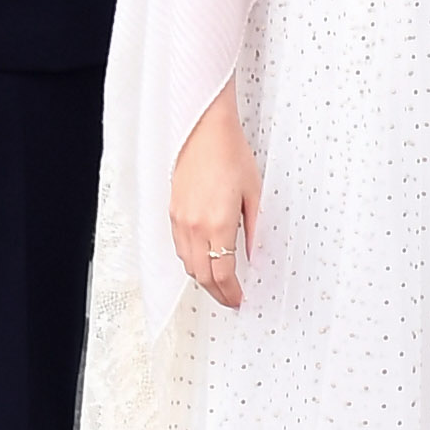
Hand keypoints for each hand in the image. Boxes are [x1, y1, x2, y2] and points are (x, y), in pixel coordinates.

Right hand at [170, 85, 260, 310]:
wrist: (204, 130)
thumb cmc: (230, 155)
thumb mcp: (254, 194)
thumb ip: (255, 230)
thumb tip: (257, 256)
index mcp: (218, 223)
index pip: (222, 273)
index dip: (231, 293)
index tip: (240, 300)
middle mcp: (194, 226)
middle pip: (202, 276)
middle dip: (217, 293)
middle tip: (231, 299)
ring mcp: (180, 220)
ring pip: (188, 264)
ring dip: (203, 278)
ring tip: (220, 283)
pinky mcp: (172, 212)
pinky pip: (179, 248)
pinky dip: (191, 261)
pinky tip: (203, 260)